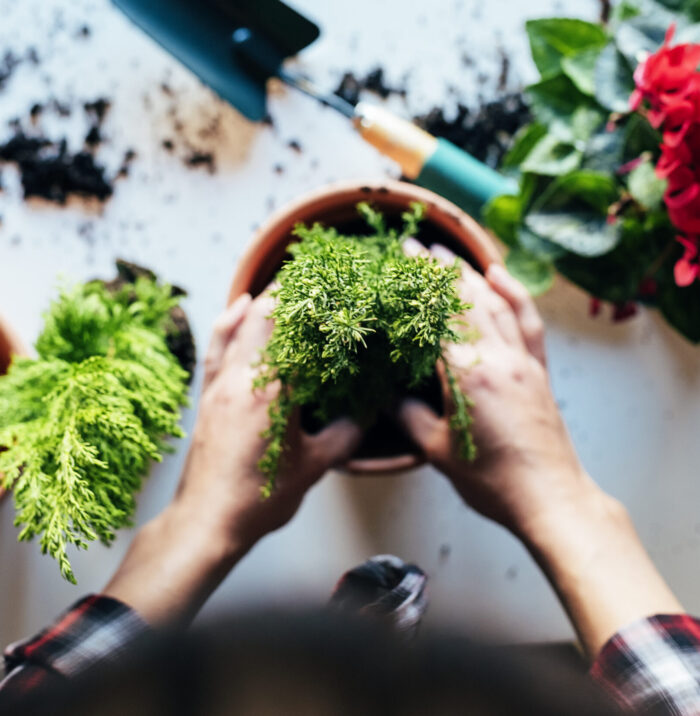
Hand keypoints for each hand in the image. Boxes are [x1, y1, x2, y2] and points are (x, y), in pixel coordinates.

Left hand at [103, 292, 360, 624]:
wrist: (206, 523)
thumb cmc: (259, 499)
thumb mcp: (314, 467)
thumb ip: (345, 434)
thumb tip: (366, 411)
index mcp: (271, 391)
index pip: (291, 329)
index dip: (309, 300)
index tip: (329, 283)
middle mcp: (240, 379)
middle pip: (261, 316)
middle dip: (287, 292)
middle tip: (312, 277)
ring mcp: (218, 386)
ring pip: (237, 327)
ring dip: (259, 302)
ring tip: (281, 284)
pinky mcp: (206, 397)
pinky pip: (217, 348)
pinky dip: (228, 323)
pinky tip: (236, 309)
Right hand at [399, 242, 590, 536]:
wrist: (549, 497)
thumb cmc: (490, 480)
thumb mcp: (436, 451)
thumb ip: (408, 416)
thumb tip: (387, 394)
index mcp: (468, 376)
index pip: (438, 319)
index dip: (418, 288)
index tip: (403, 259)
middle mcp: (498, 359)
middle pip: (467, 302)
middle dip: (442, 270)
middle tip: (421, 246)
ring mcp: (522, 362)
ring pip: (496, 305)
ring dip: (472, 275)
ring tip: (452, 254)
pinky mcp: (538, 371)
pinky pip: (527, 323)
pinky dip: (515, 295)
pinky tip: (501, 276)